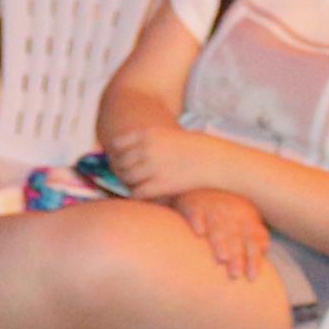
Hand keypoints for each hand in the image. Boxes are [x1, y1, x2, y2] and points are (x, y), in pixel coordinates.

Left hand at [101, 119, 230, 201]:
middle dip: (121, 170)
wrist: (213, 160)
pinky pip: (137, 192)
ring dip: (129, 182)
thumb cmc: (190, 148)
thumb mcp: (165, 136)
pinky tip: (144, 194)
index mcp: (147, 134)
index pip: (117, 144)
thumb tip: (119, 152)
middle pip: (120, 163)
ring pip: (127, 178)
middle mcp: (147, 149)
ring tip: (137, 184)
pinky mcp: (161, 184)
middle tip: (126, 175)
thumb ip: (144, 142)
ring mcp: (153, 167)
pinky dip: (138, 195)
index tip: (119, 159)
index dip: (115, 153)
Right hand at [167, 186, 270, 282]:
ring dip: (220, 241)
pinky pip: (195, 211)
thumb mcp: (245, 215)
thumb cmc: (226, 204)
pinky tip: (199, 232)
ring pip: (217, 225)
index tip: (252, 277)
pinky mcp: (193, 203)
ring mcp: (212, 206)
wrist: (202, 177)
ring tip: (222, 257)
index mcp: (246, 217)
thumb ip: (255, 232)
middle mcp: (231, 212)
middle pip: (235, 236)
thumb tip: (266, 247)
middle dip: (236, 255)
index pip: (253, 239)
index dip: (253, 257)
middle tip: (235, 275)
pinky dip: (197, 220)